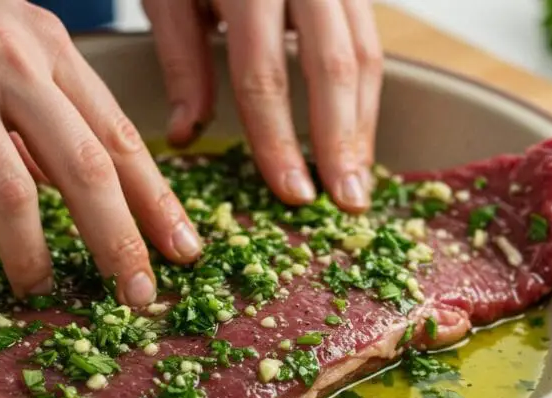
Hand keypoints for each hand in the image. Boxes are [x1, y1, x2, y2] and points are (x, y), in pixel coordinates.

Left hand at [143, 0, 382, 212]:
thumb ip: (181, 59)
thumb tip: (188, 134)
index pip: (264, 72)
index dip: (278, 138)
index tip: (290, 192)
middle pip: (333, 66)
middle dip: (342, 141)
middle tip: (346, 202)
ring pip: (366, 53)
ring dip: (364, 123)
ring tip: (359, 180)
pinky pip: (370, 40)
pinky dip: (367, 93)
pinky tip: (358, 132)